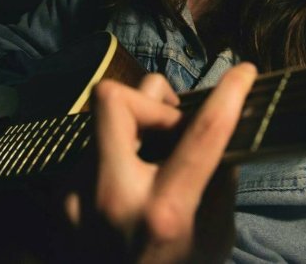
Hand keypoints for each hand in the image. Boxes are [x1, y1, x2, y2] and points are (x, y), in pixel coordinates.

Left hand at [65, 63, 256, 262]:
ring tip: (150, 149)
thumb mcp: (215, 235)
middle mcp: (111, 198)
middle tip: (172, 122)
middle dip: (151, 97)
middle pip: (115, 100)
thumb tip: (219, 126)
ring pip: (100, 115)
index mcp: (164, 214)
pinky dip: (117, 147)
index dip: (229, 93)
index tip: (245, 71)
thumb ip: (218, 178)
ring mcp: (75, 196)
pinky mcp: (60, 195)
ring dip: (135, 120)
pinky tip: (128, 176)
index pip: (203, 133)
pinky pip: (92, 145)